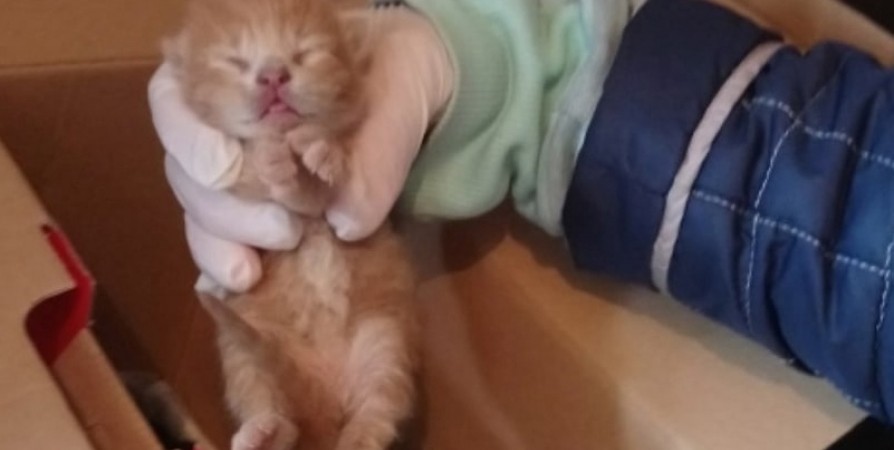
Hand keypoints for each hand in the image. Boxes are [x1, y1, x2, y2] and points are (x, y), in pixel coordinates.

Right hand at [148, 8, 453, 295]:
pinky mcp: (250, 212)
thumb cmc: (390, 78)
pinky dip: (227, 262)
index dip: (188, 137)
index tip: (224, 168)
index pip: (173, 99)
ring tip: (254, 271)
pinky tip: (246, 282)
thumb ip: (375, 153)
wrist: (408, 100)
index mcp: (227, 70)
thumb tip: (346, 222)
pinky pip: (221, 239)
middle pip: (184, 168)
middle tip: (284, 230)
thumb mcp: (393, 100)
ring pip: (198, 210)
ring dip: (223, 242)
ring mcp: (230, 171)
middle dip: (225, 207)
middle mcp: (216, 122)